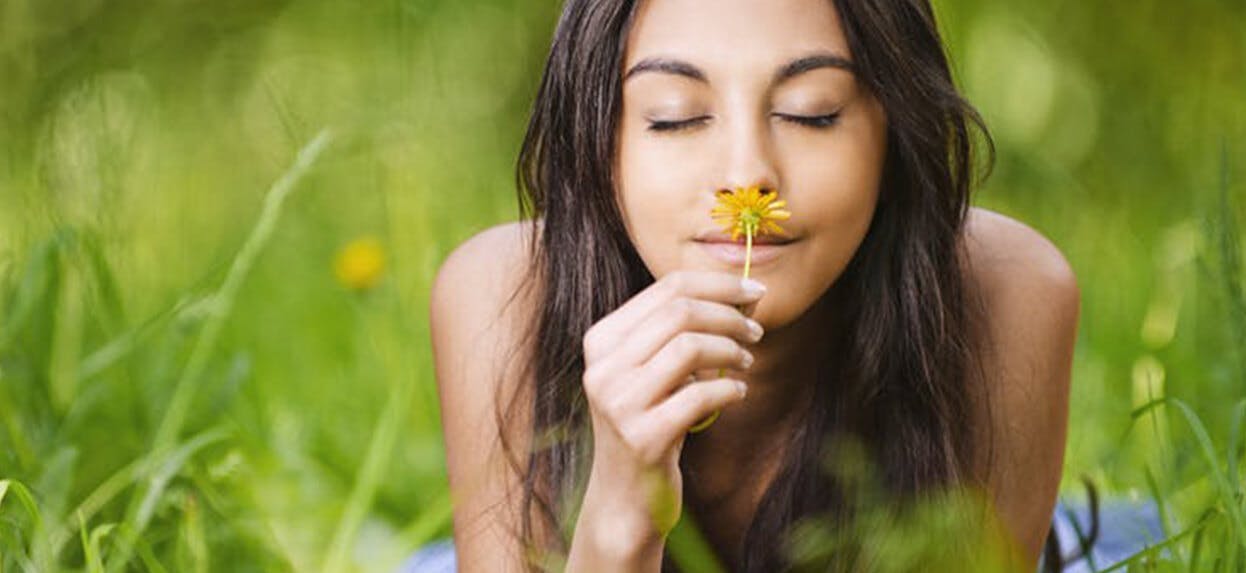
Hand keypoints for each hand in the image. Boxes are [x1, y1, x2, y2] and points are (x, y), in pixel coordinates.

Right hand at [577, 270, 765, 543]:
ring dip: (731, 350)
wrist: (625, 497)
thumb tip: (745, 292)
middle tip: (756, 332)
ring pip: (690, 347)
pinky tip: (738, 392)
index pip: (668, 288)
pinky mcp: (642, 438)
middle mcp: (603, 368)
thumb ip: (685, 331)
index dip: (720, 284)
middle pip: (681, 312)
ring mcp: (619, 403)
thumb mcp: (653, 371)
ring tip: (746, 362)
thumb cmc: (649, 423)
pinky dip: (729, 388)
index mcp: (601, 340)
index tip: (755, 291)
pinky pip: (700, 395)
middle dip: (730, 316)